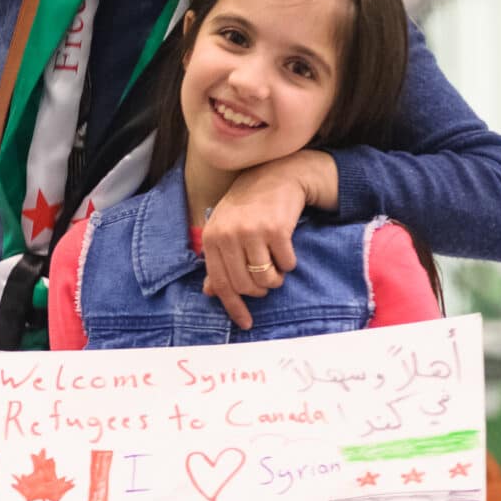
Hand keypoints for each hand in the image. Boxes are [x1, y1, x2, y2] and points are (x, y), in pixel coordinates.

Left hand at [199, 151, 335, 330]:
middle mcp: (228, 235)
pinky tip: (286, 252)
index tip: (246, 323)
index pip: (220, 283)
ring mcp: (251, 231)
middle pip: (245, 285)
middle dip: (260, 291)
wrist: (277, 176)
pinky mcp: (276, 229)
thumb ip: (218, 260)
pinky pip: (286, 264)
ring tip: (277, 268)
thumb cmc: (249, 207)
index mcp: (212, 238)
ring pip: (266, 278)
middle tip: (267, 282)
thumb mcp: (226, 230)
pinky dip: (289, 264)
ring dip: (275, 279)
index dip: (234, 307)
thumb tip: (211, 292)